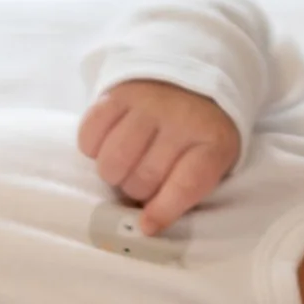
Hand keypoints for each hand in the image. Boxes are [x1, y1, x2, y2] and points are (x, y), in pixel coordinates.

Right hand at [77, 79, 239, 234]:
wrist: (190, 78)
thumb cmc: (199, 133)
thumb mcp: (213, 159)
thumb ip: (187, 190)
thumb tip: (146, 225)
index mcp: (213, 140)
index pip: (187, 183)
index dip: (164, 210)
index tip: (146, 225)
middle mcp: (180, 118)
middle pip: (143, 179)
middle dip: (138, 191)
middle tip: (142, 182)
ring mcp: (147, 102)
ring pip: (112, 162)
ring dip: (113, 174)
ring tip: (125, 166)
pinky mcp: (118, 92)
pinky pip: (90, 136)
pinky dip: (93, 149)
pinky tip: (107, 145)